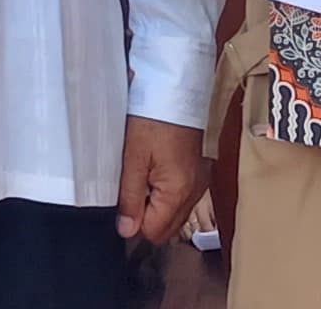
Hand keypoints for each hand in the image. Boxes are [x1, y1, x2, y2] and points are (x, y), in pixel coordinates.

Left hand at [115, 115, 204, 244]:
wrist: (177, 87)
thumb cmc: (153, 117)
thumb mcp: (133, 157)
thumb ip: (130, 197)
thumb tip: (127, 231)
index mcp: (178, 192)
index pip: (154, 232)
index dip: (133, 223)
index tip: (121, 202)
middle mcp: (194, 192)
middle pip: (167, 227)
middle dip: (145, 217)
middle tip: (129, 189)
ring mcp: (200, 182)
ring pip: (175, 213)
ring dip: (156, 205)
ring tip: (141, 176)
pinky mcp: (199, 171)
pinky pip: (182, 196)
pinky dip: (166, 193)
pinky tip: (154, 171)